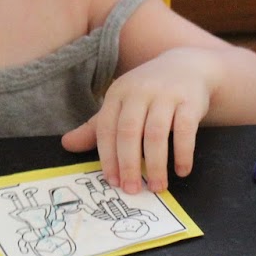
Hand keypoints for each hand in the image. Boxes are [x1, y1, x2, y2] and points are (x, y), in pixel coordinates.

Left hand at [61, 48, 213, 193]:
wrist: (187, 66)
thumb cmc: (149, 92)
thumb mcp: (122, 104)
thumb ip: (97, 127)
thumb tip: (66, 145)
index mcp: (118, 93)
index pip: (106, 129)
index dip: (108, 157)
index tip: (112, 181)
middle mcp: (139, 91)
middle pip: (129, 132)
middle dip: (129, 165)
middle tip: (132, 190)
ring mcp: (166, 95)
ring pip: (156, 133)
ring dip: (156, 164)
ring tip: (157, 187)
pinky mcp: (189, 100)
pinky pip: (185, 131)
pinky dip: (182, 154)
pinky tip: (181, 171)